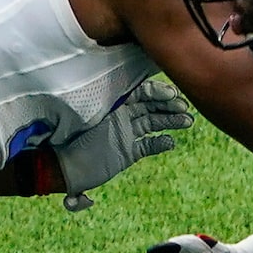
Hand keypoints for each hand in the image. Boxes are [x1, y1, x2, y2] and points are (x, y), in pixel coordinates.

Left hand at [57, 76, 193, 194]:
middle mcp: (121, 117)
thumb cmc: (73, 142)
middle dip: (168, 106)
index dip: (155, 92)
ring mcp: (125, 134)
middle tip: (184, 109)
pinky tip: (170, 142)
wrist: (66, 168)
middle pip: (149, 107)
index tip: (171, 94)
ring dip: (170, 122)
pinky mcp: (128, 152)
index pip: (138, 93)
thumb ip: (111, 103)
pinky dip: (160, 143)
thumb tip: (130, 85)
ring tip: (187, 122)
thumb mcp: (91, 118)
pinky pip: (148, 146)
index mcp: (111, 105)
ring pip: (152, 124)